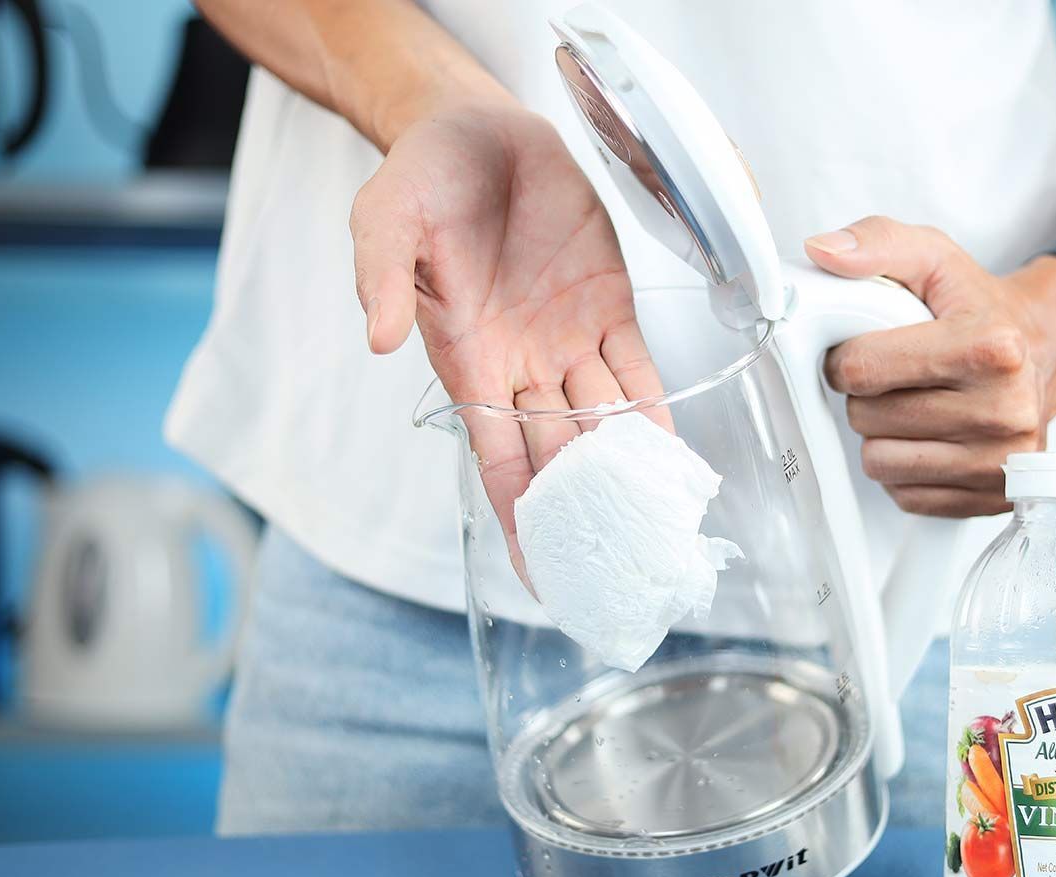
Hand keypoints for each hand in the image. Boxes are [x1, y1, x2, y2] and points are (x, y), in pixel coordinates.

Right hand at [351, 98, 667, 571]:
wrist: (475, 125)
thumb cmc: (423, 176)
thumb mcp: (385, 219)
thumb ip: (382, 277)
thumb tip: (379, 340)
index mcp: (469, 363)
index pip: (500, 460)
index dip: (522, 517)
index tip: (542, 573)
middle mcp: (521, 367)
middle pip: (561, 457)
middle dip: (587, 513)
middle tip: (621, 567)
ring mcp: (567, 340)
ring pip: (605, 423)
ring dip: (629, 475)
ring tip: (660, 529)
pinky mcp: (607, 306)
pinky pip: (637, 371)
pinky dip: (655, 414)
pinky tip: (675, 456)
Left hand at [804, 217, 1055, 516]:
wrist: (1048, 350)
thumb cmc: (980, 307)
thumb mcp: (934, 258)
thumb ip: (874, 244)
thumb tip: (819, 251)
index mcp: (991, 347)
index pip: (861, 369)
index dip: (846, 357)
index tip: (867, 347)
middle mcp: (1004, 409)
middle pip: (867, 419)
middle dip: (867, 395)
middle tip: (898, 376)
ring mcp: (1001, 461)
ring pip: (879, 463)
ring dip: (881, 435)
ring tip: (912, 405)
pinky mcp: (994, 499)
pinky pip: (905, 495)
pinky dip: (905, 468)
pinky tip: (930, 437)